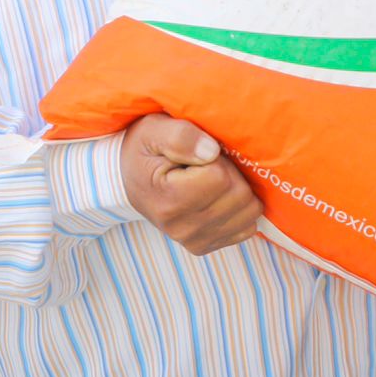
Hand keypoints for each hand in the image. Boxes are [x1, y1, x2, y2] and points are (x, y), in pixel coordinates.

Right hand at [120, 113, 261, 254]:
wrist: (127, 178)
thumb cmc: (143, 149)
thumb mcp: (154, 130)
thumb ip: (181, 136)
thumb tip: (212, 152)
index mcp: (169, 199)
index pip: (221, 177)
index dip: (216, 158)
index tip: (198, 153)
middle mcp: (182, 228)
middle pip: (239, 195)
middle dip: (231, 173)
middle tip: (207, 165)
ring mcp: (194, 241)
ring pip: (249, 212)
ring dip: (238, 190)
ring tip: (213, 180)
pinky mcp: (204, 246)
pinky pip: (246, 227)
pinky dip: (240, 209)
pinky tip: (218, 197)